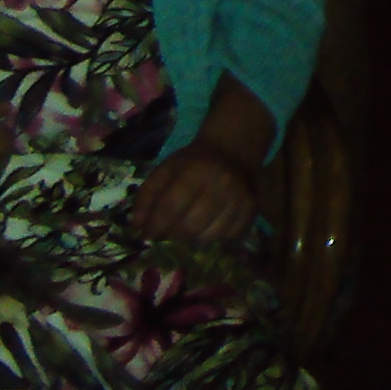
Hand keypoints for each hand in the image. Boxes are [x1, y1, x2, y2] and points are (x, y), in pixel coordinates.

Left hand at [130, 141, 260, 243]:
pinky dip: (215, 238)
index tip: (148, 235)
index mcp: (196, 170)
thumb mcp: (164, 170)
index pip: (171, 207)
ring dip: (193, 239)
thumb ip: (146, 196)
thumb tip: (138, 226)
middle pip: (190, 226)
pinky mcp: (252, 210)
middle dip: (173, 236)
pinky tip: (208, 226)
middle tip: (167, 234)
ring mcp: (240, 198)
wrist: (231, 150)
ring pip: (209, 236)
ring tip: (187, 229)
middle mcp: (222, 184)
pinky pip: (229, 237)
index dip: (155, 226)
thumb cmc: (191, 163)